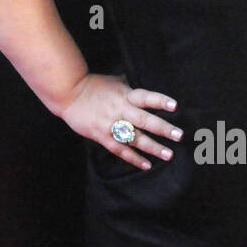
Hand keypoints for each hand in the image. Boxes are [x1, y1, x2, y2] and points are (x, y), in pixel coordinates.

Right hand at [59, 73, 182, 169]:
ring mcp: (111, 125)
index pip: (146, 97)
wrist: (68, 95)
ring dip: (153, 147)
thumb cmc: (93, 86)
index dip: (160, 101)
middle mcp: (120, 110)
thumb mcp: (114, 82)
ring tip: (168, 154)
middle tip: (179, 135)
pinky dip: (134, 158)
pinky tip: (147, 165)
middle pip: (144, 120)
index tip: (174, 106)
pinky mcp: (102, 137)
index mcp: (124, 95)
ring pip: (135, 138)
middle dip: (163, 128)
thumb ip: (129, 86)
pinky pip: (121, 150)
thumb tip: (141, 85)